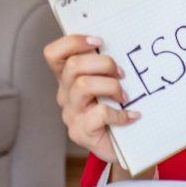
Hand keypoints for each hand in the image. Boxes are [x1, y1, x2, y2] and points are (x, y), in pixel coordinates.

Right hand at [43, 35, 139, 163]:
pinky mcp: (80, 133)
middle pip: (74, 66)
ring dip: (111, 87)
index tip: (99, 41)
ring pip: (84, 85)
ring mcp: (70, 114)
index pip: (54, 53)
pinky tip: (131, 115)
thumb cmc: (116, 109)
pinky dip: (120, 113)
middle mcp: (65, 94)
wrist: (120, 146)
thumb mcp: (110, 82)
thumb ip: (108, 66)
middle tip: (121, 74)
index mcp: (69, 78)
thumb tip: (124, 44)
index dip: (74, 42)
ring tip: (125, 97)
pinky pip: (99, 113)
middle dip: (104, 64)